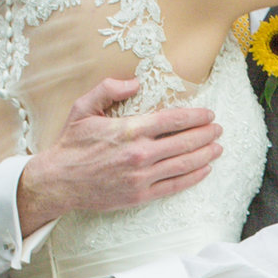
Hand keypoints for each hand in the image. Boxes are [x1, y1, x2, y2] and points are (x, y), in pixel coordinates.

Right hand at [16, 78, 220, 237]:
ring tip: (217, 148)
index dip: (195, 116)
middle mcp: (140, 153)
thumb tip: (135, 81)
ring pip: (184, 163)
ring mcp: (141, 176)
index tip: (208, 114)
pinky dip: (193, 177)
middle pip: (184, 141)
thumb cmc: (72, 144)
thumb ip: (108, 89)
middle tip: (218, 129)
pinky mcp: (140, 195)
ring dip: (205, 155)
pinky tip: (204, 169)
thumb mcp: (83, 108)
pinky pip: (174, 186)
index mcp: (129, 130)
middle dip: (206, 134)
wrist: (58, 181)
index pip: (173, 120)